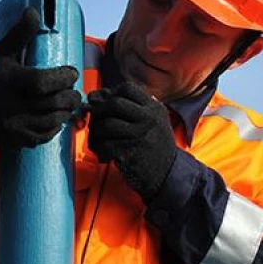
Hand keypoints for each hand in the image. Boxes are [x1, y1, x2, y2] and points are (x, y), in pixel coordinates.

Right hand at [0, 7, 81, 147]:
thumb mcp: (2, 54)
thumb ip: (20, 34)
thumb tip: (34, 11)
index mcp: (11, 82)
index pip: (44, 82)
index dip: (63, 77)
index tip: (71, 72)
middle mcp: (14, 105)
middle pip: (54, 102)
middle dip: (70, 95)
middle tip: (73, 90)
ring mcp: (17, 125)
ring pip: (54, 120)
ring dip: (66, 111)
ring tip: (68, 103)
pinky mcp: (19, 139)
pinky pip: (46, 135)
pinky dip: (56, 127)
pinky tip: (56, 118)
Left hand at [87, 82, 176, 201]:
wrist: (168, 175)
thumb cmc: (153, 147)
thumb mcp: (150, 122)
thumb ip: (127, 107)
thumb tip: (94, 96)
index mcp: (153, 108)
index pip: (127, 88)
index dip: (110, 94)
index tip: (105, 107)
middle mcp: (149, 119)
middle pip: (114, 103)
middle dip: (98, 112)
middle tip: (95, 123)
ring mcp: (141, 135)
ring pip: (106, 124)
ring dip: (95, 133)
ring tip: (96, 142)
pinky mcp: (132, 153)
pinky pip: (105, 145)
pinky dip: (99, 150)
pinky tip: (103, 155)